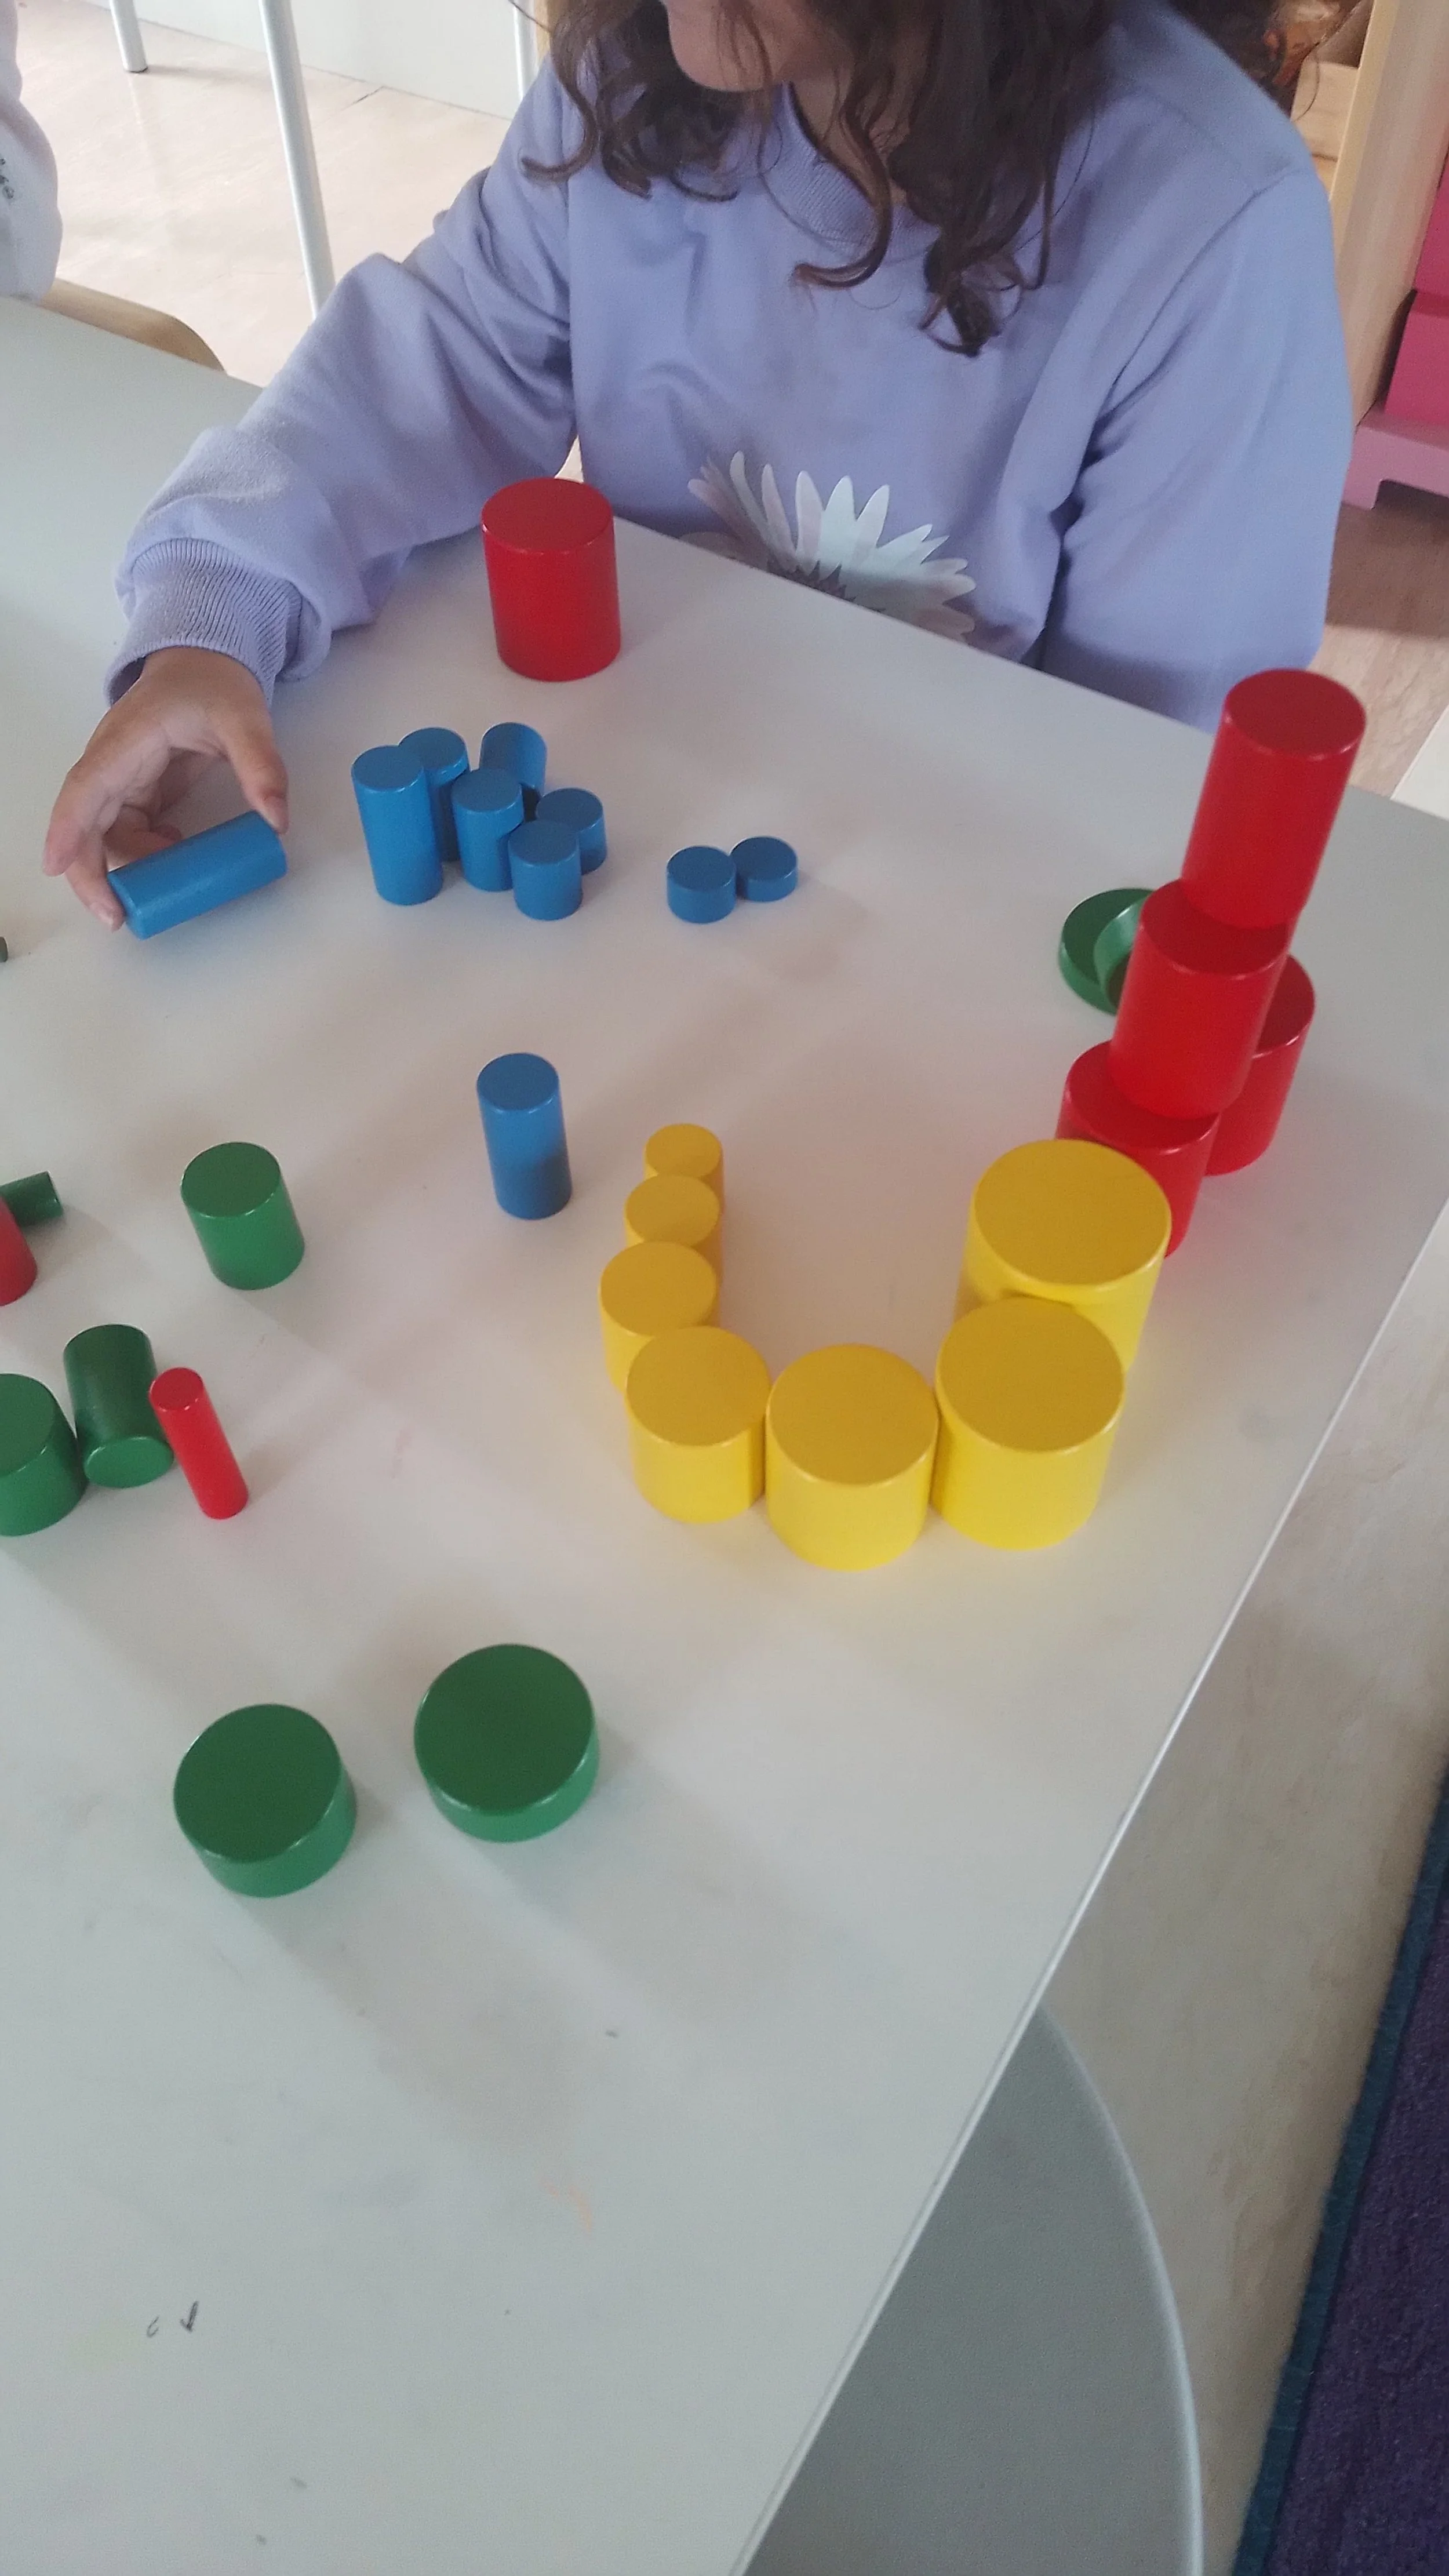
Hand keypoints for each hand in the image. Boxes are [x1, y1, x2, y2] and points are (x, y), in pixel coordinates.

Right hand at [43, 647, 289, 927]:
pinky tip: (176, 849)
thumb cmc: (214, 683)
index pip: (85, 789)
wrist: (207, 661)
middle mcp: (113, 763)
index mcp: (126, 741)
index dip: (68, 830)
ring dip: (129, 866)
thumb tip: (276, 819)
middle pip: (85, 823)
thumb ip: (261, 765)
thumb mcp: (246, 718)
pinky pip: (129, 831)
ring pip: (107, 834)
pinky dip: (147, 852)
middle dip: (91, 873)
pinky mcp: (137, 791)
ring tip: (170, 879)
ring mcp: (122, 779)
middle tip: (117, 917)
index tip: (57, 867)